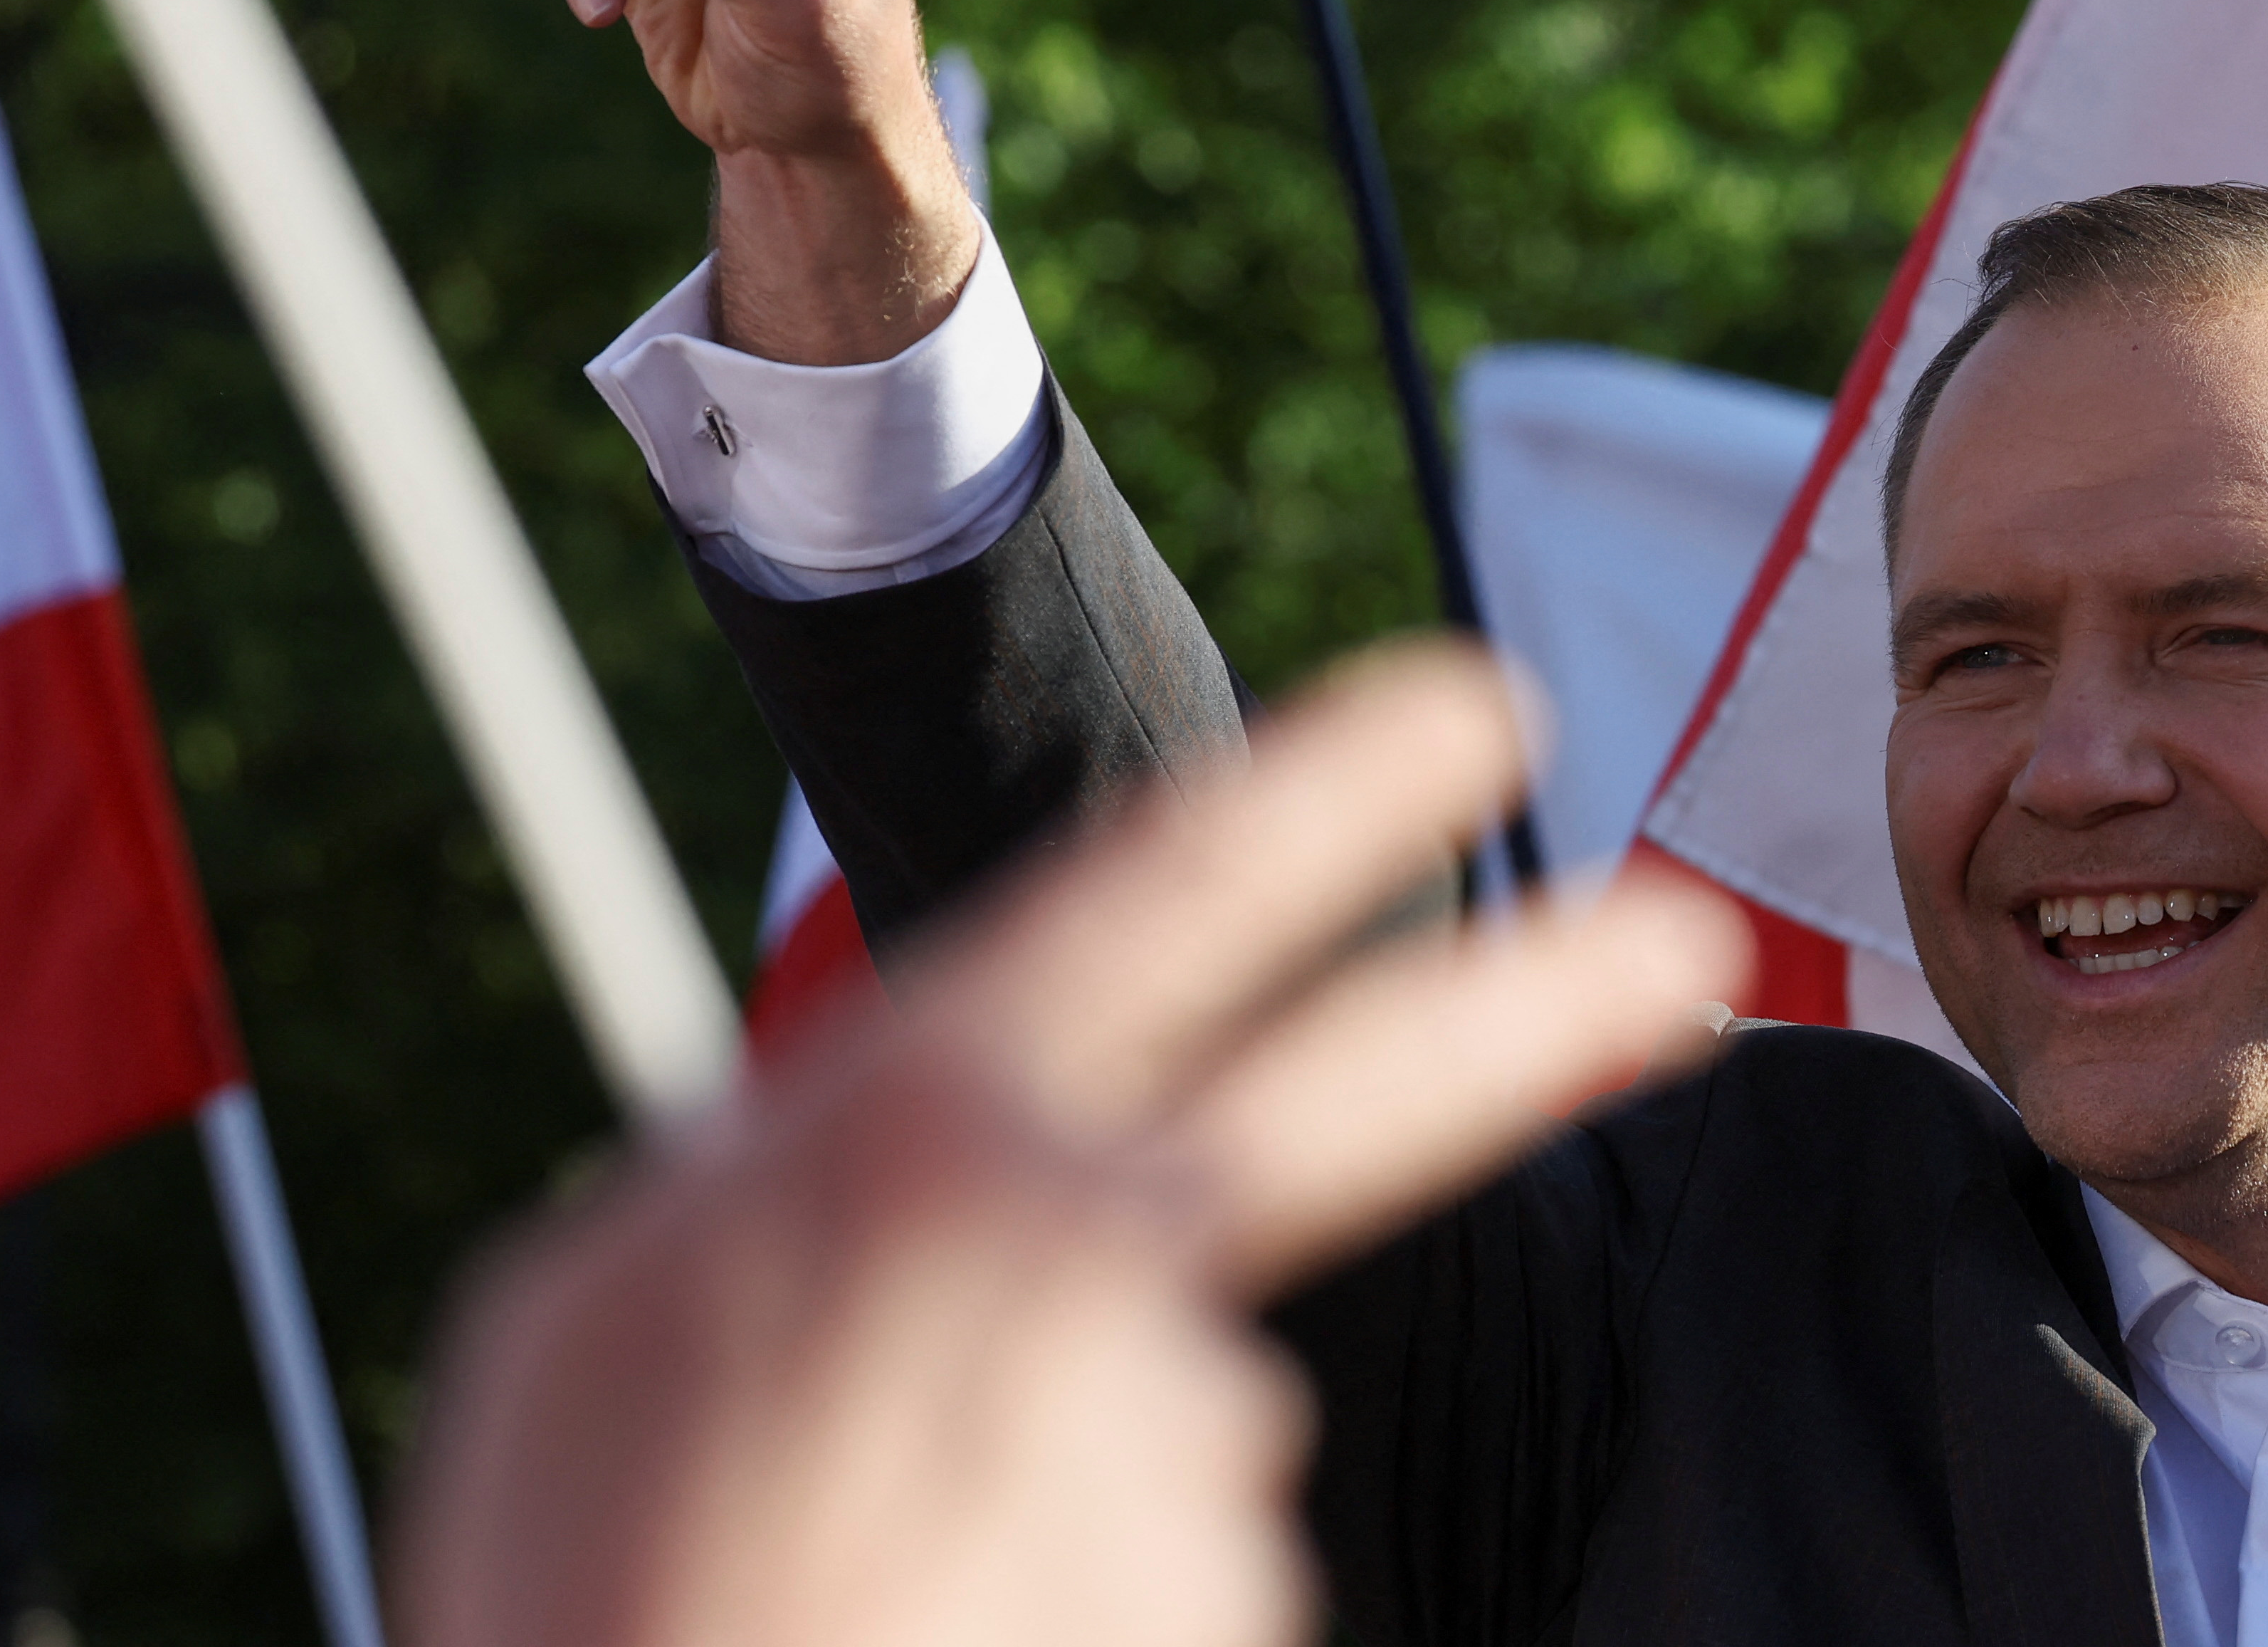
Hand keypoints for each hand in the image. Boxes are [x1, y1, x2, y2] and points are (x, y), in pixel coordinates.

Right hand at [391, 644, 1746, 1646]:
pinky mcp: (1229, 1600)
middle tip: (1681, 944)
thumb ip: (782, 1178)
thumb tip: (912, 1140)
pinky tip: (944, 1617)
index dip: (1335, 786)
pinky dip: (1080, 1580)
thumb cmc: (586, 1573)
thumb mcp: (601, 1306)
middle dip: (1543, 1002)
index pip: (1174, 900)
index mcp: (930, 1139)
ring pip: (1181, 1403)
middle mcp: (1096, 1264)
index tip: (1474, 712)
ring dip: (1066, 1457)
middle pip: (1368, 1094)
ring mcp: (1185, 1448)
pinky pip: (1176, 1549)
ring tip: (873, 1551)